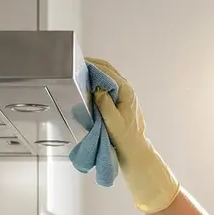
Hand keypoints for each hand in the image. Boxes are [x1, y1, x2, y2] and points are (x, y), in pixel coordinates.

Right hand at [86, 57, 179, 213]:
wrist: (134, 149)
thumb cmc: (125, 138)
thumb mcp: (113, 122)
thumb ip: (105, 104)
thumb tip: (97, 89)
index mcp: (126, 92)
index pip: (108, 73)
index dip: (94, 67)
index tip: (82, 64)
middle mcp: (127, 90)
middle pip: (109, 70)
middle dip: (94, 66)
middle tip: (79, 65)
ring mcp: (125, 94)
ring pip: (109, 76)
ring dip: (96, 72)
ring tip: (82, 72)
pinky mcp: (121, 100)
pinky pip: (109, 85)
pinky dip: (98, 81)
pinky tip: (89, 84)